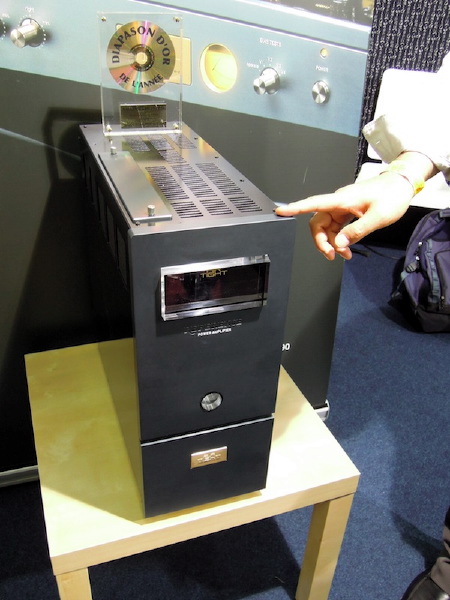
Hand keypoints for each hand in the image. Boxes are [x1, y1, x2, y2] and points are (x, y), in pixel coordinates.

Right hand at [275, 173, 414, 259]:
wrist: (402, 185)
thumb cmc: (392, 195)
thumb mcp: (378, 216)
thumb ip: (358, 230)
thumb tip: (340, 242)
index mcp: (342, 200)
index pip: (314, 203)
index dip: (296, 208)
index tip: (281, 211)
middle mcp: (339, 203)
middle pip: (318, 222)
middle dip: (321, 241)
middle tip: (331, 255)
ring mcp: (343, 207)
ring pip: (327, 228)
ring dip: (332, 243)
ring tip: (344, 255)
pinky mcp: (348, 212)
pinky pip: (336, 227)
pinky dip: (339, 239)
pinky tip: (347, 248)